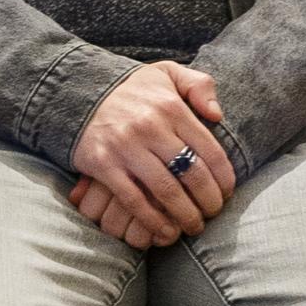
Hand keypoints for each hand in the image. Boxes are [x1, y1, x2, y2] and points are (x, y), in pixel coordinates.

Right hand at [72, 62, 233, 241]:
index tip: (227, 193)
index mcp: (171, 107)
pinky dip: (153, 221)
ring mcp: (126, 147)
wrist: (77, 93)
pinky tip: (165, 232)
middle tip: (214, 213)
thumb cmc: (132, 90)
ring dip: (186, 216)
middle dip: (209, 201)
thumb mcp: (167, 73)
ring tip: (194, 226)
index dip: (225, 178)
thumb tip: (218, 116)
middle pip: (193, 174)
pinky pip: (134, 201)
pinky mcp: (104, 166)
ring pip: (167, 192)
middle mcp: (150, 126)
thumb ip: (199, 86)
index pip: (210, 150)